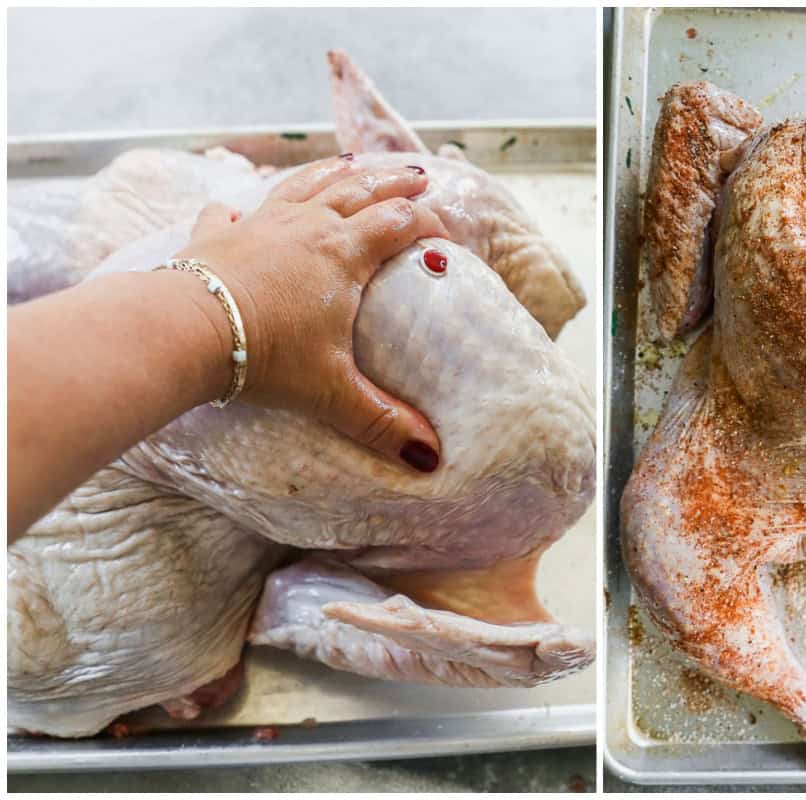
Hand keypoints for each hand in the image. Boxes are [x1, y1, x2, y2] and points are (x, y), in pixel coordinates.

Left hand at [176, 154, 447, 471]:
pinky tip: (236, 209)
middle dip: (393, 182)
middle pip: (360, 190)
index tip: (446, 239)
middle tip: (417, 176)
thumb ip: (382, 421)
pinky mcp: (217, 236)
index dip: (428, 223)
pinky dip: (240, 209)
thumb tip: (431, 458)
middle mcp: (307, 226)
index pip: (399, 222)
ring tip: (352, 165)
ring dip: (334, 173)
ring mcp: (261, 225)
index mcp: (344, 252)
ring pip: (306, 185)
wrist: (183, 329)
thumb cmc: (264, 355)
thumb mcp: (332, 393)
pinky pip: (232, 213)